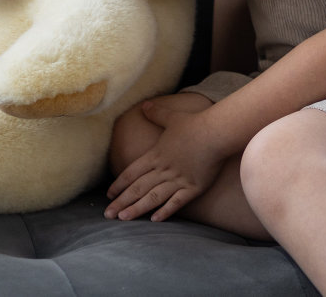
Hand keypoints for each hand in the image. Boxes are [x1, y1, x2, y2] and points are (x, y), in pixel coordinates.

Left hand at [105, 97, 227, 221]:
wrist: (217, 133)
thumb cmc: (195, 124)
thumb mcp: (172, 117)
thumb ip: (156, 113)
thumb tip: (144, 105)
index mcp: (156, 154)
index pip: (132, 172)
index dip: (119, 184)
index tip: (109, 195)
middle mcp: (164, 169)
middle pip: (138, 188)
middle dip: (122, 201)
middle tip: (108, 214)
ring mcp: (178, 179)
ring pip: (153, 197)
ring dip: (137, 208)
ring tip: (124, 218)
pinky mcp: (193, 187)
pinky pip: (176, 202)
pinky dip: (165, 211)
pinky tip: (155, 220)